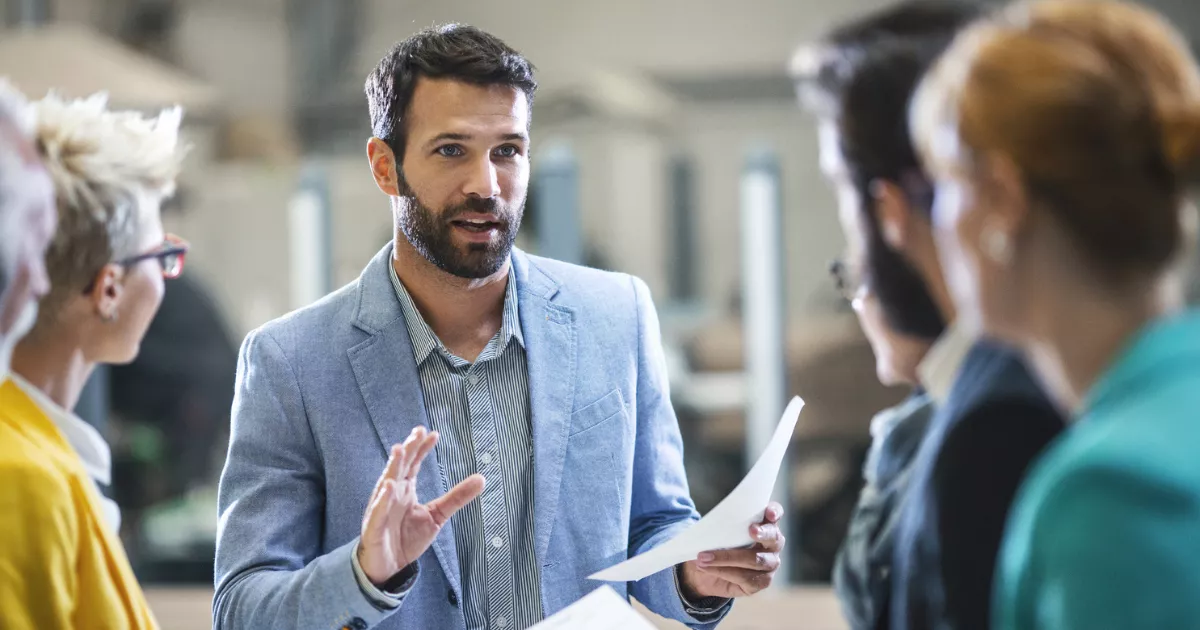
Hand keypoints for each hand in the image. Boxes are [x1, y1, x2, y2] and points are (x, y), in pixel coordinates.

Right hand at [358, 426, 484, 585]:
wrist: (388, 566)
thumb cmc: (407, 538)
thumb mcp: (437, 515)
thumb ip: (456, 497)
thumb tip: (482, 478)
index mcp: (405, 489)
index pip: (413, 464)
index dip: (421, 449)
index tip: (433, 434)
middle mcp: (391, 494)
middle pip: (400, 467)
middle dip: (408, 450)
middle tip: (418, 433)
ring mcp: (381, 509)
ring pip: (386, 484)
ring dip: (393, 467)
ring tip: (400, 450)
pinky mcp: (374, 527)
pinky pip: (378, 512)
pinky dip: (382, 500)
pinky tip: (389, 487)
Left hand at [679, 502, 784, 598]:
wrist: (705, 569)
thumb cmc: (715, 543)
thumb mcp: (716, 531)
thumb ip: (722, 525)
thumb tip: (713, 524)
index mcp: (764, 524)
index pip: (775, 513)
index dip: (775, 512)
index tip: (769, 514)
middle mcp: (772, 544)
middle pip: (774, 537)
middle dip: (763, 533)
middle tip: (752, 530)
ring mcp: (770, 564)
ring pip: (756, 560)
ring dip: (727, 557)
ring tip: (704, 557)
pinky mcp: (762, 582)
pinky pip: (745, 578)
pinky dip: (723, 571)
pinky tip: (707, 568)